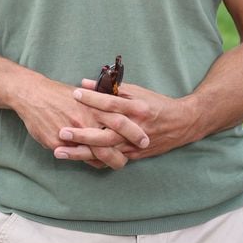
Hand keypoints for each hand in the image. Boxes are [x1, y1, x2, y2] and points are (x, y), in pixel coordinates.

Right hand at [13, 73, 149, 169]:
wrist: (33, 95)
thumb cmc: (60, 93)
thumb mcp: (83, 92)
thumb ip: (98, 100)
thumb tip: (117, 107)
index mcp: (93, 104)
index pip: (120, 115)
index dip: (135, 123)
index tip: (148, 127)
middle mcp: (86, 118)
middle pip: (113, 134)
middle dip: (130, 141)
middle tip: (143, 145)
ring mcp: (74, 132)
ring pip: (99, 151)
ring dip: (112, 159)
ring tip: (121, 163)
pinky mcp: (61, 143)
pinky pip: (81, 157)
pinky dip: (93, 162)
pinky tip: (99, 164)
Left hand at [54, 79, 197, 163]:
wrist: (181, 124)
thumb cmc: (156, 103)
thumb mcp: (137, 91)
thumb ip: (112, 89)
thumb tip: (85, 82)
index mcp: (138, 109)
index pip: (112, 103)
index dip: (93, 98)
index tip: (75, 93)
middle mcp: (136, 129)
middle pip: (106, 134)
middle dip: (82, 134)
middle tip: (62, 131)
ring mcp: (134, 145)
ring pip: (104, 152)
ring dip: (81, 153)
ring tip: (60, 151)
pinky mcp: (133, 156)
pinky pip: (110, 160)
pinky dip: (92, 160)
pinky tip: (75, 159)